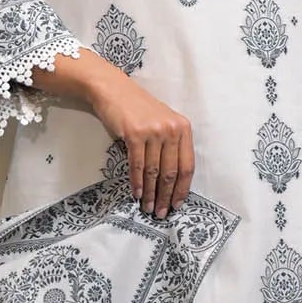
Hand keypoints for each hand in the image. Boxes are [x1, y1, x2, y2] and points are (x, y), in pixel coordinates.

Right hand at [89, 69, 194, 217]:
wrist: (113, 90)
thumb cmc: (137, 108)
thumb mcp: (162, 122)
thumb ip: (171, 144)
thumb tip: (171, 180)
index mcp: (183, 128)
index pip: (188, 165)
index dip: (183, 188)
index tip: (178, 204)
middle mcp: (171, 129)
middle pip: (172, 171)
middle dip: (167, 196)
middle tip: (162, 212)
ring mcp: (153, 131)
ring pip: (154, 171)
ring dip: (151, 193)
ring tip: (149, 208)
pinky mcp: (135, 134)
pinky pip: (137, 165)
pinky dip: (137, 182)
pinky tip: (137, 193)